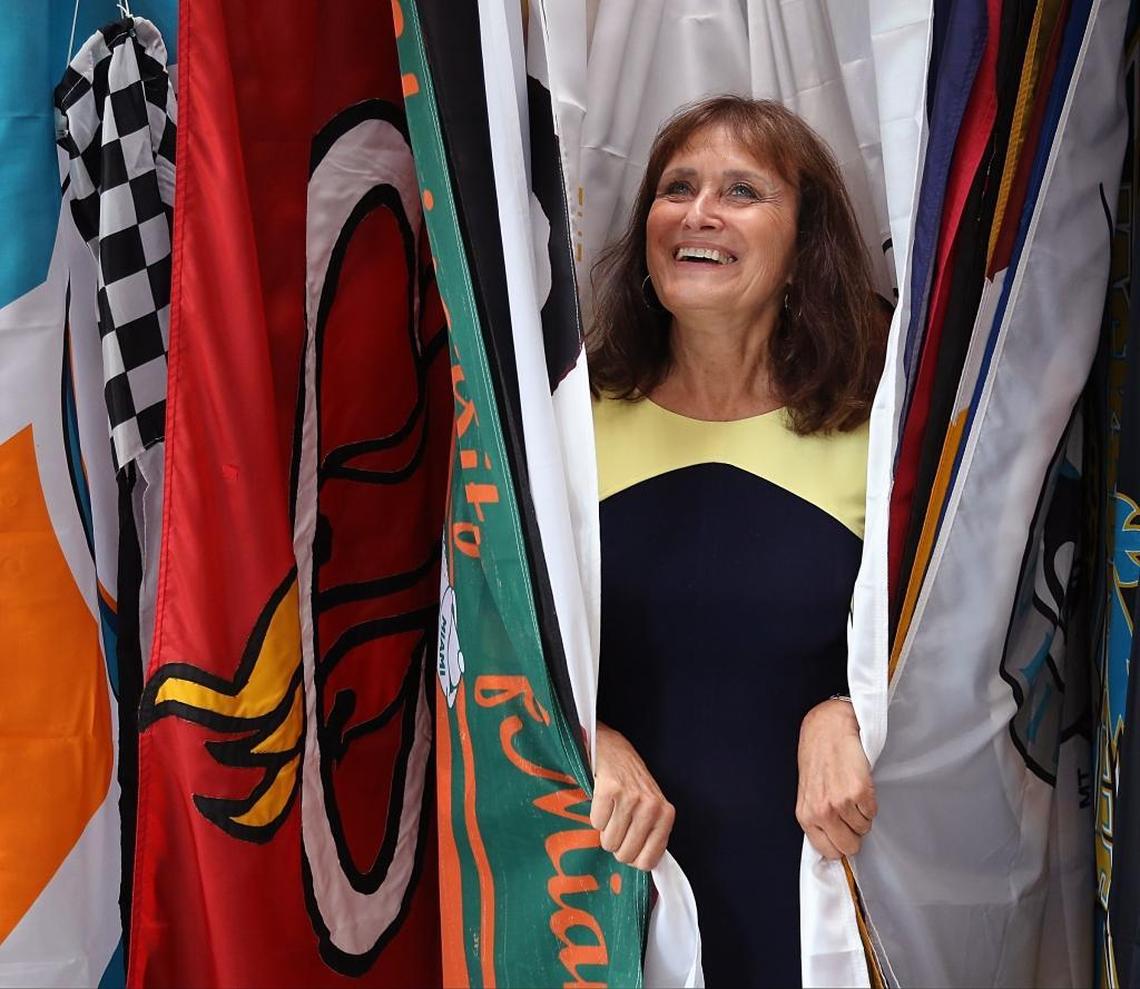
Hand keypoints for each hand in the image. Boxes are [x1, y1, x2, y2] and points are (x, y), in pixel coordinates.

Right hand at [590, 721, 674, 870]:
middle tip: (616, 825)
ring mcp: (631, 797)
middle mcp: (651, 807)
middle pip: (625, 854)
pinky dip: (595, 815)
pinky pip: (596, 823)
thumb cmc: (633, 784)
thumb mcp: (651, 809)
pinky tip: (602, 801)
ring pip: (609, 842)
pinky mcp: (609, 789)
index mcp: (665, 815)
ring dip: (605, 831)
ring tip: (610, 812)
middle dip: (616, 845)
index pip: (648, 861)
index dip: (633, 858)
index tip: (628, 845)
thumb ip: (651, 835)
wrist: (613, 749)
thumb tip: (641, 868)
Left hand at [796, 698, 876, 859]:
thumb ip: (818, 818)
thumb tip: (834, 843)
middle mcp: (821, 812)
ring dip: (862, 814)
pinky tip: (859, 784)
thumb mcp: (809, 791)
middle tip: (849, 811)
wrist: (829, 727)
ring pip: (864, 829)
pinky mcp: (859, 792)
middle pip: (849, 847)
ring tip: (851, 791)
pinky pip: (873, 812)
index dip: (839, 843)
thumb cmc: (819, 756)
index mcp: (806, 815)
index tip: (843, 832)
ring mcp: (840, 803)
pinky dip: (870, 802)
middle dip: (854, 832)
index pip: (828, 852)